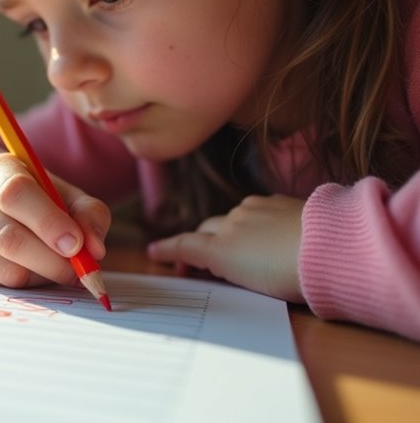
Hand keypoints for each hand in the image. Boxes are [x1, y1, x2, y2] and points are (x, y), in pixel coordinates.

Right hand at [0, 153, 109, 287]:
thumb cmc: (39, 200)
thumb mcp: (66, 196)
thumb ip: (89, 214)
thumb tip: (94, 250)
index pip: (16, 193)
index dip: (48, 222)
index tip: (76, 245)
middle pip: (9, 239)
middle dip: (51, 261)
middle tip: (78, 270)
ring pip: (6, 269)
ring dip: (42, 275)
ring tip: (55, 265)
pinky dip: (27, 284)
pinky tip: (33, 269)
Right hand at [147, 194, 305, 301]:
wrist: (335, 249)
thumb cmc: (294, 277)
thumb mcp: (253, 288)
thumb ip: (230, 272)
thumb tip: (221, 265)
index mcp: (220, 247)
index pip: (185, 245)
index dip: (168, 249)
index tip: (154, 252)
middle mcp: (231, 222)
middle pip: (206, 229)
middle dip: (201, 241)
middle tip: (204, 263)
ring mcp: (257, 208)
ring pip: (233, 218)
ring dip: (232, 232)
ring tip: (248, 252)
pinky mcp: (280, 201)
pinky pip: (258, 210)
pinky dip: (256, 222)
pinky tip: (273, 235)